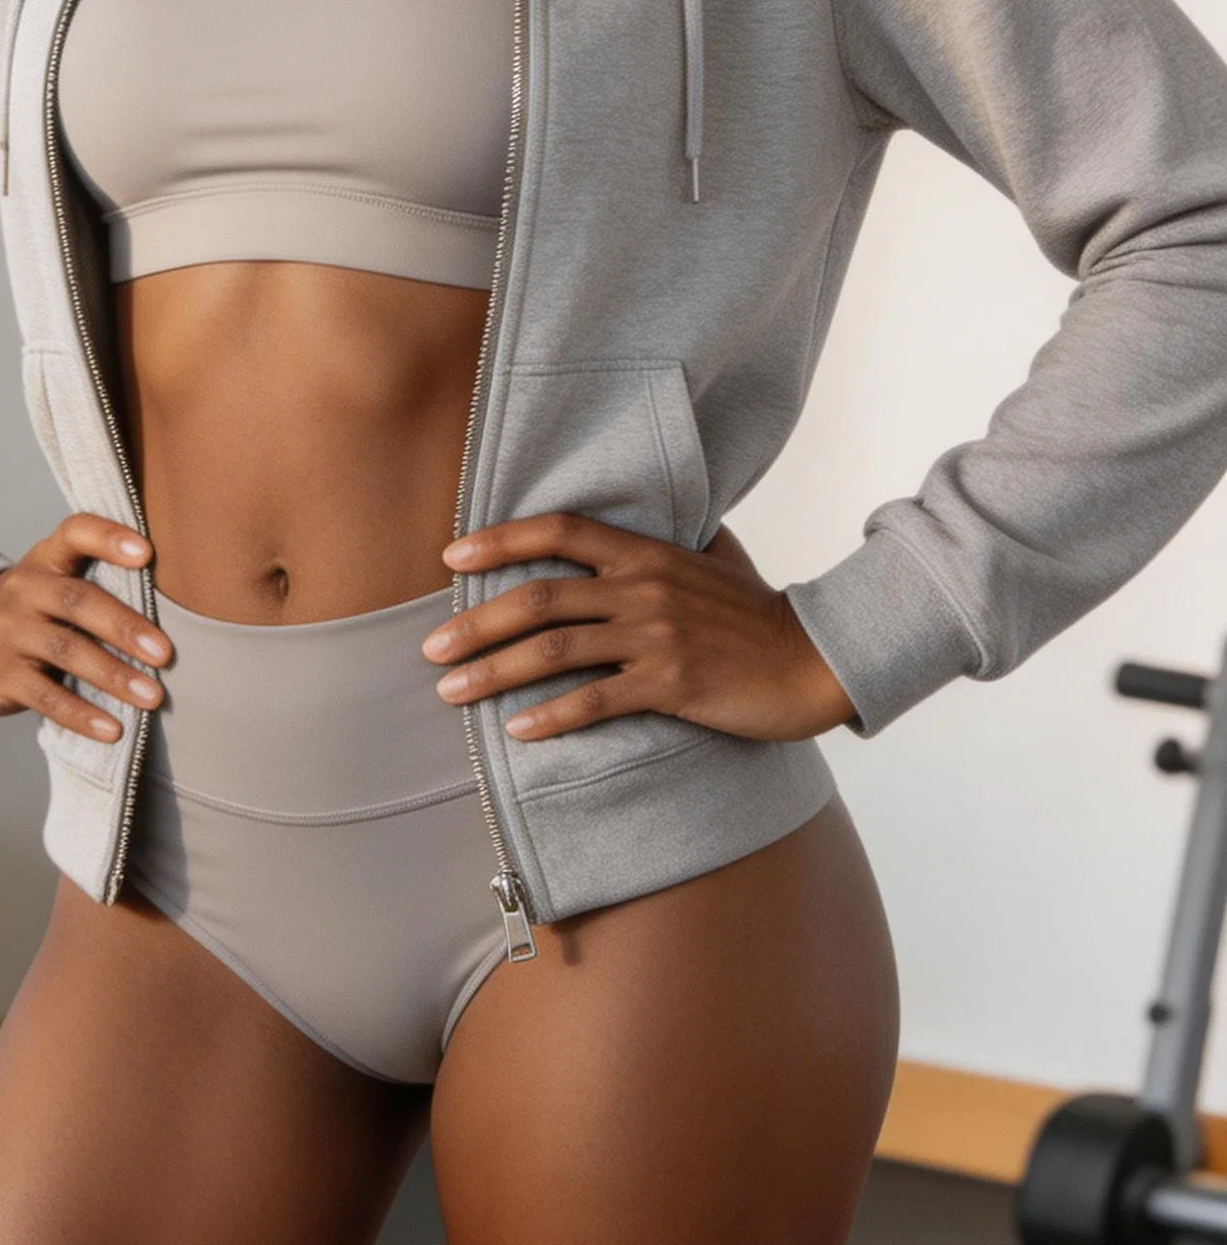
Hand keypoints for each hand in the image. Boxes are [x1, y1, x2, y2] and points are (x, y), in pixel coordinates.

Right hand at [0, 514, 171, 745]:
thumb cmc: (29, 610)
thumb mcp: (51, 581)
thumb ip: (97, 580)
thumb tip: (177, 606)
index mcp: (46, 558)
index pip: (76, 533)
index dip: (109, 538)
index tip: (147, 553)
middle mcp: (25, 589)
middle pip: (78, 600)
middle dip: (125, 627)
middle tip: (165, 653)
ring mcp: (10, 631)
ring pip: (66, 651)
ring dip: (113, 675)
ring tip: (152, 696)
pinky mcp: (1, 674)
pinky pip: (45, 696)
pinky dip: (81, 714)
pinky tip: (112, 729)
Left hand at [424, 514, 856, 744]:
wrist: (815, 659)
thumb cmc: (760, 613)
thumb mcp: (718, 558)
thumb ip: (677, 539)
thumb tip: (661, 514)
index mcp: (645, 552)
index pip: (559, 531)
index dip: (500, 540)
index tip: (451, 557)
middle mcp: (642, 587)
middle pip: (538, 598)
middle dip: (475, 622)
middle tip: (429, 647)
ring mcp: (655, 637)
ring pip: (554, 650)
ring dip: (494, 672)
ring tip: (451, 693)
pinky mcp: (670, 685)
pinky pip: (596, 700)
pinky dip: (551, 715)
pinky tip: (516, 730)